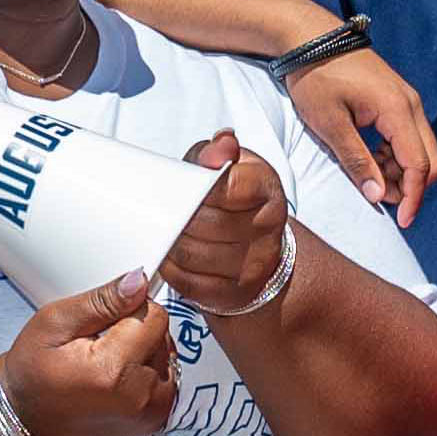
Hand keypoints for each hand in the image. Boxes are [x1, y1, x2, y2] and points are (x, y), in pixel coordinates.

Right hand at [0, 271, 181, 435]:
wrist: (27, 419)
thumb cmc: (32, 371)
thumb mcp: (55, 323)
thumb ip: (102, 301)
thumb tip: (139, 281)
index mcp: (115, 371)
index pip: (154, 315)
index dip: (128, 310)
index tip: (101, 325)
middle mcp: (141, 396)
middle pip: (163, 336)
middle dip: (136, 333)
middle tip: (98, 348)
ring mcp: (152, 413)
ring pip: (166, 356)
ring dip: (143, 353)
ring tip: (107, 365)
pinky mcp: (156, 420)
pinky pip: (166, 378)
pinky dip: (147, 373)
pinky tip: (118, 379)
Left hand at [156, 133, 296, 313]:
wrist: (256, 245)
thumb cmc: (235, 198)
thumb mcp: (230, 166)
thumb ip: (217, 152)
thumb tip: (223, 142)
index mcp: (267, 189)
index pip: (228, 186)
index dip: (201, 185)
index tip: (188, 184)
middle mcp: (266, 229)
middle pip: (203, 221)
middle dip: (179, 214)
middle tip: (170, 208)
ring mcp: (251, 266)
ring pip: (191, 253)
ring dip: (172, 241)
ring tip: (169, 230)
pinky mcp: (232, 294)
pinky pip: (187, 282)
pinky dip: (172, 268)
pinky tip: (172, 255)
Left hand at [284, 49, 436, 223]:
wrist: (309, 36)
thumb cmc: (316, 77)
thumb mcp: (331, 125)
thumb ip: (357, 161)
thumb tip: (378, 196)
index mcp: (398, 110)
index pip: (420, 165)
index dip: (414, 197)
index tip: (402, 222)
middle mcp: (411, 105)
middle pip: (430, 159)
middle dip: (411, 186)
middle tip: (380, 199)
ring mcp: (406, 100)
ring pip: (420, 149)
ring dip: (401, 171)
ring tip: (368, 177)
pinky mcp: (397, 99)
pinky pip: (408, 136)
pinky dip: (395, 155)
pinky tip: (370, 158)